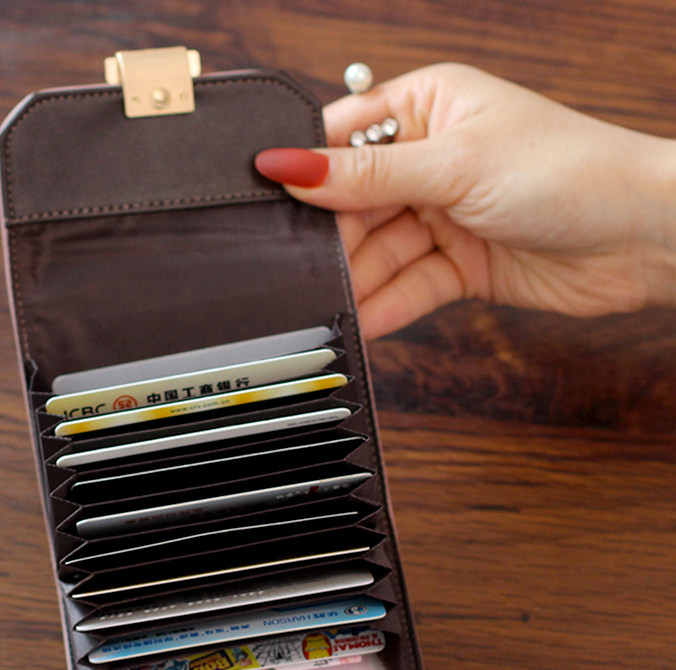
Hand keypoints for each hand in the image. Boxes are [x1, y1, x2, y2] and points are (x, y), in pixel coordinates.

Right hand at [255, 63, 675, 337]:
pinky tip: (362, 321)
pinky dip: (386, 305)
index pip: (345, 137)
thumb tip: (293, 166)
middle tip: (298, 267)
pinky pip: (408, 285)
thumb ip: (369, 174)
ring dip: (356, 280)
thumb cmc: (571, 170)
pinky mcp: (458, 264)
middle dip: (332, 238)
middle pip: (354, 202)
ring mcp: (443, 215)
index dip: (308, 169)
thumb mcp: (457, 164)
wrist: (641, 238)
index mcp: (429, 108)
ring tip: (325, 304)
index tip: (270, 200)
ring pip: (378, 251)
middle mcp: (431, 160)